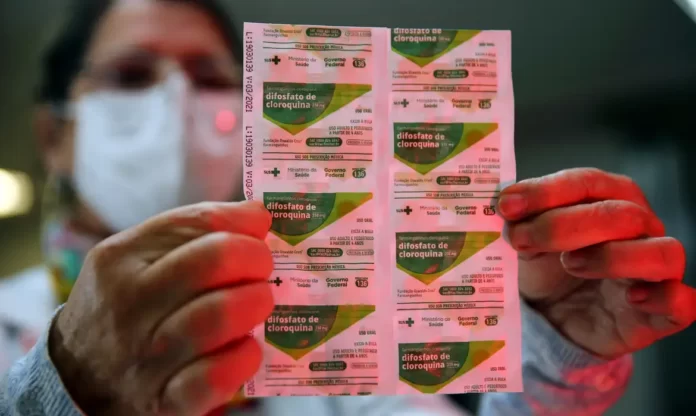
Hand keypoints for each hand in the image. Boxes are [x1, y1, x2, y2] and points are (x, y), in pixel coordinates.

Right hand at [49, 201, 273, 415]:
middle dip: (254, 258)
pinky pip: (214, 376)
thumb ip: (191, 232)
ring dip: (255, 302)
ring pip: (217, 316)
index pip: (196, 224)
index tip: (259, 229)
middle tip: (263, 267)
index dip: (241, 223)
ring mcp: (145, 356)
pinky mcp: (163, 401)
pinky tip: (249, 347)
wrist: (78, 376)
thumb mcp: (135, 259)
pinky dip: (243, 357)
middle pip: (212, 262)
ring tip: (260, 301)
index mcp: (121, 259)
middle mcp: (129, 305)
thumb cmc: (125, 305)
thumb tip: (257, 216)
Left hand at [498, 168, 695, 358]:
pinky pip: (681, 303)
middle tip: (522, 240)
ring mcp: (655, 271)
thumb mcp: (525, 241)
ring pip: (663, 252)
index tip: (507, 206)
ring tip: (571, 265)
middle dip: (563, 225)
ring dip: (613, 256)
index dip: (547, 191)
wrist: (552, 321)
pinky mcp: (660, 313)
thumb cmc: (545, 270)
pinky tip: (631, 299)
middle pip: (621, 214)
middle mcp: (640, 229)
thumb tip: (505, 203)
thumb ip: (519, 220)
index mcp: (608, 200)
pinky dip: (662, 298)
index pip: (588, 182)